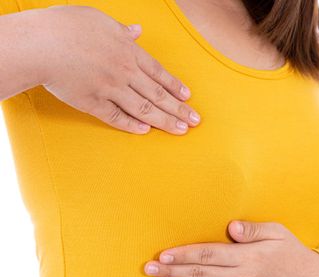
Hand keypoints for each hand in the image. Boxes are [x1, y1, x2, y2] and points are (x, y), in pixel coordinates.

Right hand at [36, 5, 200, 134]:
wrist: (41, 43)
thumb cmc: (66, 26)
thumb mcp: (99, 20)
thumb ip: (121, 30)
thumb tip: (137, 30)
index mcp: (128, 51)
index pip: (158, 73)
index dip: (175, 87)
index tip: (188, 98)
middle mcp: (124, 72)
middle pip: (158, 94)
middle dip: (179, 109)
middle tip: (195, 121)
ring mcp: (110, 89)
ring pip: (143, 108)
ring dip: (164, 120)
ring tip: (180, 130)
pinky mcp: (93, 103)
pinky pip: (116, 117)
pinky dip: (132, 125)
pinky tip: (146, 131)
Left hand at [143, 220, 318, 276]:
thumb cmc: (292, 253)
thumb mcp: (277, 233)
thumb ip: (253, 230)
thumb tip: (231, 227)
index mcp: (247, 256)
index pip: (208, 253)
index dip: (183, 254)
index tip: (163, 255)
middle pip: (201, 274)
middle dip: (173, 272)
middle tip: (150, 270)